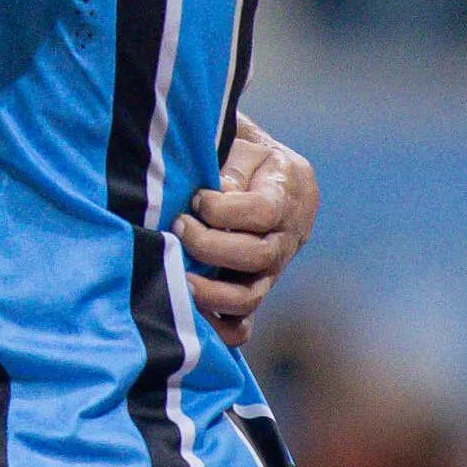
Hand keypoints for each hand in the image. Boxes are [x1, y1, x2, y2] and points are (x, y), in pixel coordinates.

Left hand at [173, 112, 317, 346]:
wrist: (254, 164)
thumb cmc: (238, 147)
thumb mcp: (238, 139)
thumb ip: (229, 163)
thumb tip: (213, 194)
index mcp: (289, 190)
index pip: (263, 212)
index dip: (224, 210)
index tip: (195, 199)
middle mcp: (288, 234)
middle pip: (258, 256)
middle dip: (211, 247)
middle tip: (178, 227)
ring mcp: (273, 267)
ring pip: (251, 295)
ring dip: (211, 292)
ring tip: (178, 275)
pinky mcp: (254, 287)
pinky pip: (245, 322)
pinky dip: (221, 327)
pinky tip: (193, 317)